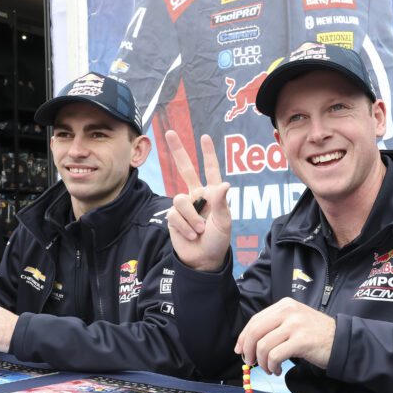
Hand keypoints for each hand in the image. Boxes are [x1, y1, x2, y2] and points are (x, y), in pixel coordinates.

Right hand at [163, 130, 231, 270]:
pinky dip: (184, 226)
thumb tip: (224, 184)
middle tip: (168, 132)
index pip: (211, 170)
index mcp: (213, 194)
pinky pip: (174, 215)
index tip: (205, 137)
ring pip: (180, 200)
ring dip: (191, 218)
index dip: (208, 154)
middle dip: (178, 151)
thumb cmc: (218, 241)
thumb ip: (222, 203)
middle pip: (185, 169)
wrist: (203, 259)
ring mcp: (184, 206)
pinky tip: (191, 235)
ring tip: (200, 230)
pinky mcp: (173, 217)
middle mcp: (197, 196)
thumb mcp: (224, 222)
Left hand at [235, 298, 335, 374]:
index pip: (255, 320)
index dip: (243, 337)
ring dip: (262, 362)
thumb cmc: (316, 334)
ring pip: (264, 346)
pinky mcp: (302, 341)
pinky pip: (276, 355)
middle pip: (256, 331)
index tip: (240, 350)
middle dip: (248, 350)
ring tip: (269, 368)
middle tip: (250, 362)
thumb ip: (274, 326)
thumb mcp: (294, 321)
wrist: (341, 341)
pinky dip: (272, 366)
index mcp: (285, 305)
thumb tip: (247, 343)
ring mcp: (296, 325)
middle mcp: (289, 312)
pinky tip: (277, 370)